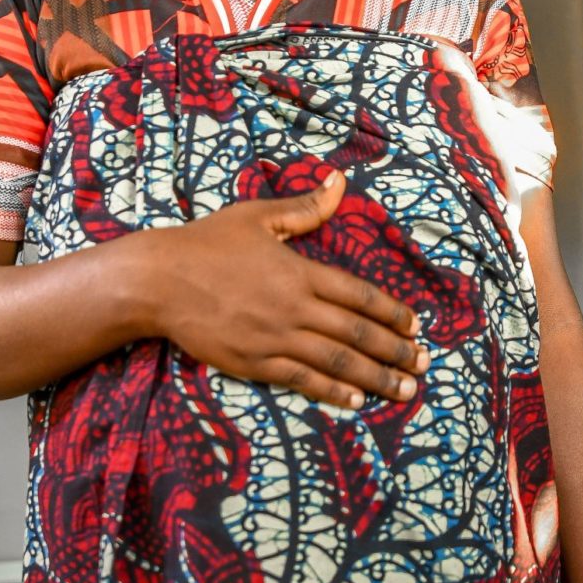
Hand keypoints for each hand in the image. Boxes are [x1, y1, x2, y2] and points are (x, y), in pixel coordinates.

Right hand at [148, 169, 430, 407]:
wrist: (158, 281)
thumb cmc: (207, 243)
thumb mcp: (257, 217)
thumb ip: (305, 208)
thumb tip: (340, 182)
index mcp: (299, 271)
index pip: (358, 295)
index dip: (391, 311)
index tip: (415, 324)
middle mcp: (293, 307)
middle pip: (356, 333)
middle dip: (395, 349)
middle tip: (423, 363)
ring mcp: (275, 338)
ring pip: (336, 362)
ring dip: (376, 377)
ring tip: (405, 388)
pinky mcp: (254, 362)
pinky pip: (302, 380)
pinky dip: (333, 391)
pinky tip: (357, 400)